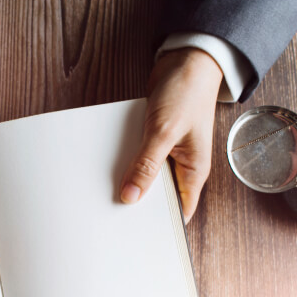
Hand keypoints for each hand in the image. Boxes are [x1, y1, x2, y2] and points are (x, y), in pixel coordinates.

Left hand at [120, 48, 222, 222]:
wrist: (184, 60)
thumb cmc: (187, 93)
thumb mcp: (164, 132)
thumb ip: (147, 165)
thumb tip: (131, 196)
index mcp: (193, 171)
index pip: (179, 211)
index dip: (160, 225)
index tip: (136, 236)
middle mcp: (181, 166)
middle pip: (158, 196)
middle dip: (138, 204)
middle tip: (110, 215)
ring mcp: (167, 154)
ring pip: (144, 176)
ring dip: (128, 179)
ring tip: (102, 194)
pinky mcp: (154, 141)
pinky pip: (137, 158)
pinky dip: (124, 160)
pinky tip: (106, 166)